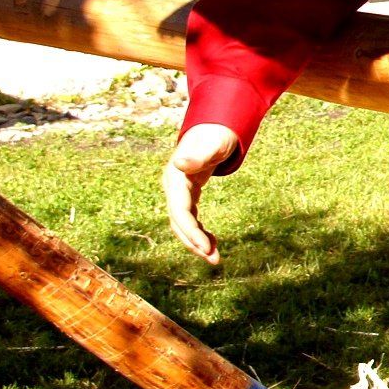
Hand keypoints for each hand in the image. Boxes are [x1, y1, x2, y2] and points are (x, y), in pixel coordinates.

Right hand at [162, 123, 241, 266]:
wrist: (214, 128)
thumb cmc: (215, 135)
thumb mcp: (212, 144)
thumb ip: (198, 154)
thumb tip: (181, 163)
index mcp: (176, 178)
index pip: (179, 211)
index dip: (191, 230)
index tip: (206, 247)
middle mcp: (173, 188)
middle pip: (179, 222)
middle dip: (194, 242)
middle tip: (214, 260)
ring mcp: (179, 193)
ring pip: (183, 224)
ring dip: (197, 242)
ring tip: (215, 259)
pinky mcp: (188, 195)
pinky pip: (190, 219)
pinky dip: (200, 232)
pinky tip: (212, 244)